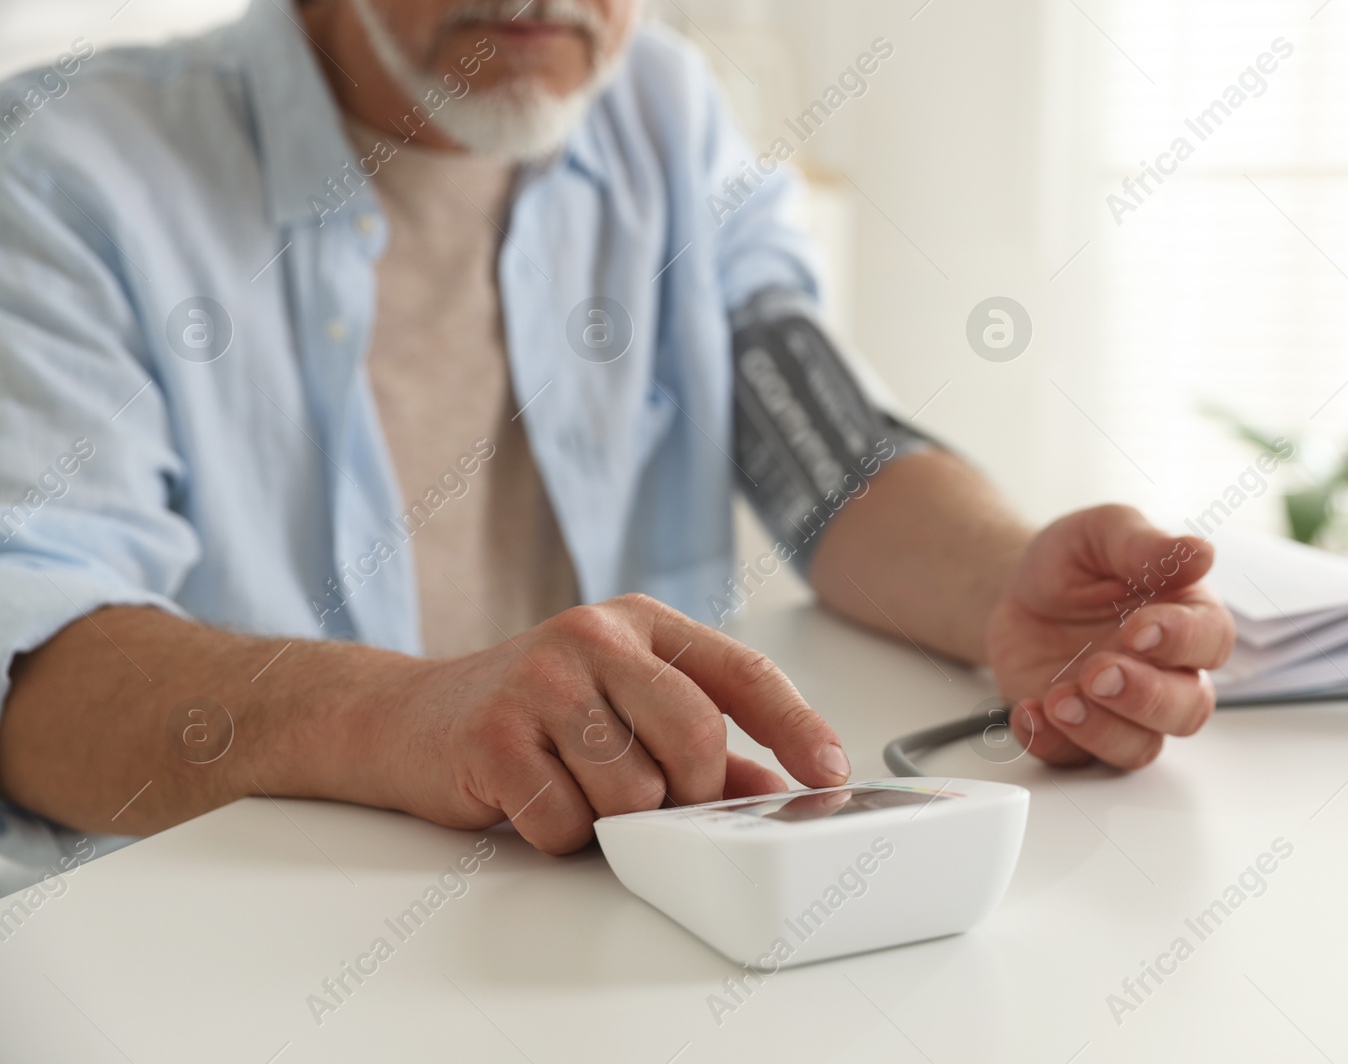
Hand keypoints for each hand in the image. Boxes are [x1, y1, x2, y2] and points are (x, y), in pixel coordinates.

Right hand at [365, 594, 849, 852]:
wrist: (405, 717)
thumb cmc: (530, 712)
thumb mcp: (623, 707)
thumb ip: (702, 743)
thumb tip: (779, 789)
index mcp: (640, 624)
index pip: (742, 673)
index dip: (797, 727)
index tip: (831, 773)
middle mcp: (593, 637)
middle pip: (696, 737)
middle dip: (693, 793)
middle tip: (663, 805)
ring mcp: (540, 681)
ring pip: (633, 790)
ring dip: (616, 818)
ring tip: (579, 790)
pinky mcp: (493, 736)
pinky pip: (567, 821)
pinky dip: (561, 833)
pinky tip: (533, 800)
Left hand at [984, 505, 1234, 768]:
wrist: (1016, 590)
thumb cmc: (1074, 562)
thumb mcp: (1102, 533)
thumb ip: (1144, 545)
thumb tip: (1201, 553)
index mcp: (1184, 617)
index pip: (1210, 640)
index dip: (1182, 640)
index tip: (1139, 629)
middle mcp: (1164, 672)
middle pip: (1187, 709)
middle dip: (1145, 698)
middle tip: (1097, 672)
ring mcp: (1122, 709)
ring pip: (1140, 747)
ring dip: (1102, 731)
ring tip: (1059, 698)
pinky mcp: (1077, 732)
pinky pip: (1076, 759)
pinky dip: (1051, 743)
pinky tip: (1029, 711)